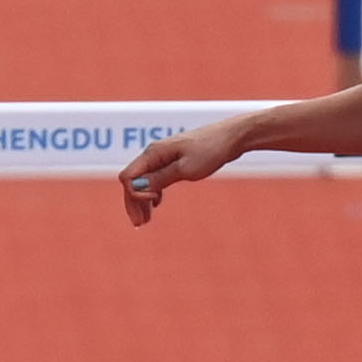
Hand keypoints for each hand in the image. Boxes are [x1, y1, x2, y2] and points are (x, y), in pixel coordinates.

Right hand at [117, 122, 239, 225]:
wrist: (232, 137)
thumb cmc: (210, 150)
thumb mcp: (185, 169)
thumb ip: (160, 178)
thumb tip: (137, 187)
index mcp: (153, 153)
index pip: (129, 176)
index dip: (135, 193)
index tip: (153, 204)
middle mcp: (154, 154)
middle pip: (133, 180)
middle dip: (134, 202)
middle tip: (140, 223)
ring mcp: (163, 157)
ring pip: (143, 180)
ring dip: (142, 200)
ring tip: (145, 220)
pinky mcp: (173, 160)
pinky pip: (155, 178)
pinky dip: (152, 193)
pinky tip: (156, 204)